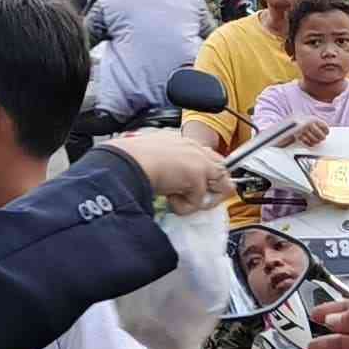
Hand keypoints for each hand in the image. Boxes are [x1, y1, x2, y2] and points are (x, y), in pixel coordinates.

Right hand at [103, 129, 234, 211]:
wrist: (125, 161)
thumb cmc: (129, 159)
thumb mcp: (153, 156)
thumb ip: (169, 165)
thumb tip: (172, 183)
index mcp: (182, 141)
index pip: (208, 158)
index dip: (205, 175)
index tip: (194, 187)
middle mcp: (194, 148)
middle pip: (223, 171)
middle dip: (211, 188)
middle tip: (188, 196)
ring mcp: (199, 161)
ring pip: (220, 187)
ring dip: (198, 199)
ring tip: (175, 196)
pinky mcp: (197, 176)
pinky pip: (199, 202)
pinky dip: (183, 206)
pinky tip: (168, 197)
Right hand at [287, 119, 329, 148]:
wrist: (291, 122)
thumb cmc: (304, 121)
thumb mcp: (312, 119)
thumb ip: (319, 124)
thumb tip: (326, 132)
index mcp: (313, 119)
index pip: (324, 126)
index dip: (326, 131)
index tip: (327, 133)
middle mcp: (308, 124)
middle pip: (320, 135)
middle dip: (322, 137)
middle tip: (322, 138)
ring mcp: (303, 130)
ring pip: (314, 140)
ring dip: (316, 141)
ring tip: (317, 141)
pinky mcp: (299, 135)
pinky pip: (307, 142)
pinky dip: (310, 144)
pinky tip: (312, 143)